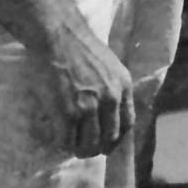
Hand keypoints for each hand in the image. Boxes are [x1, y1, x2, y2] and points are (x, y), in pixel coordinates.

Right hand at [34, 25, 133, 158]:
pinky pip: (67, 140)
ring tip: (72, 148)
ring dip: (81, 150)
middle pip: (110, 137)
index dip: (118, 139)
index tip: (108, 145)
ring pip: (89, 143)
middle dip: (98, 148)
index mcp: (124, 87)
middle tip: (86, 149)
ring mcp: (90, 107)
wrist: (60, 36)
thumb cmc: (82, 48)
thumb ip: (114, 87)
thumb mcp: (111, 66)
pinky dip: (63, 145)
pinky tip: (59, 140)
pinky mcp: (68, 112)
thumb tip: (110, 111)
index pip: (128, 124)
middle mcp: (111, 98)